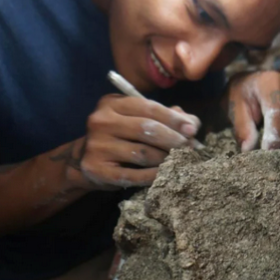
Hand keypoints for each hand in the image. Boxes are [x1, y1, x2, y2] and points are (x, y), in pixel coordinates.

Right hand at [68, 94, 200, 189]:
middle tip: (190, 148)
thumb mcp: (139, 120)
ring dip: (166, 159)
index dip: (174, 119)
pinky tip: (166, 175)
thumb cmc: (122, 138)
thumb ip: (167, 118)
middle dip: (173, 139)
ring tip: (180, 162)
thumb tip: (193, 124)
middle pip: (147, 129)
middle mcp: (101, 121)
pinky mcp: (97, 169)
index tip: (192, 130)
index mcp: (113, 103)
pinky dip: (154, 176)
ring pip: (143, 153)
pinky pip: (134, 175)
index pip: (149, 107)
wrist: (86, 162)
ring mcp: (97, 145)